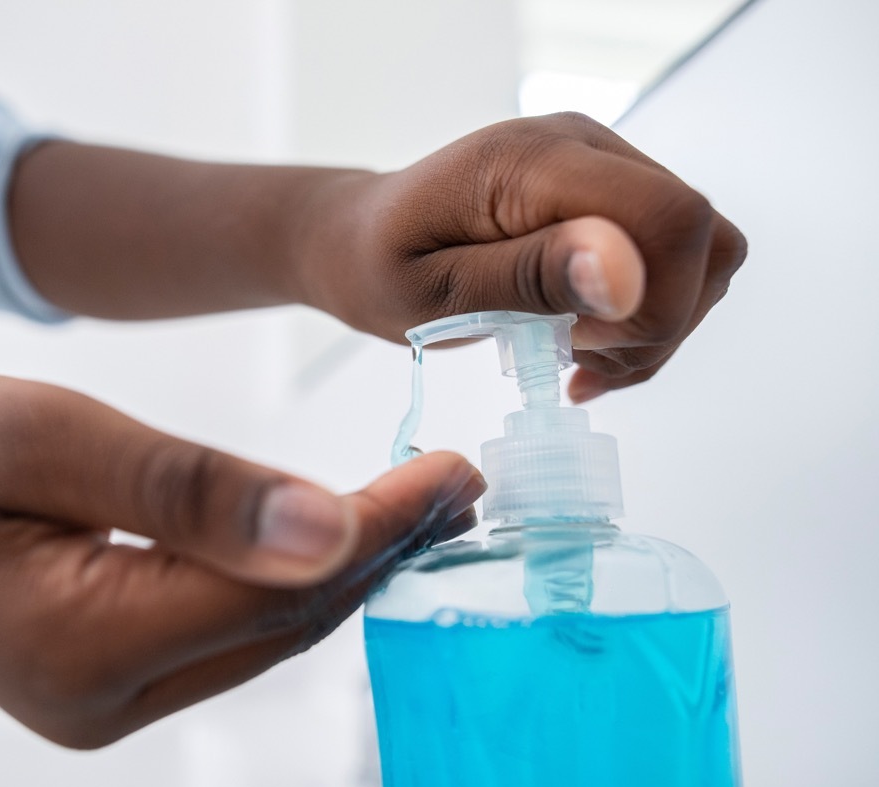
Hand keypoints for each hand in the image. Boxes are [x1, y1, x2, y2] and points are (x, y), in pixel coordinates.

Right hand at [0, 376, 481, 747]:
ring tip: (426, 503)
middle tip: (460, 482)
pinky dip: (293, 582)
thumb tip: (328, 523)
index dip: (373, 532)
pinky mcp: (117, 686)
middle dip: (382, 551)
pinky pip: (233, 634)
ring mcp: (110, 705)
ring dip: (350, 567)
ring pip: (266, 635)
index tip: (449, 472)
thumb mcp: (48, 437)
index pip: (270, 594)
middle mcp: (102, 701)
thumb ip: (186, 488)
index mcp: (78, 643)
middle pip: (283, 625)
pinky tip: (339, 534)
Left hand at [299, 112, 747, 401]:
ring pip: (700, 253)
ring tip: (575, 358)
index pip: (669, 217)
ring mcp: (602, 164)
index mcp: (535, 161)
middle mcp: (584, 146)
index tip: (582, 347)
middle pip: (699, 237)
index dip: (657, 302)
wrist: (363, 240)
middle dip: (656, 325)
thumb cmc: (382, 269)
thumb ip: (529, 276)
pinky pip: (673, 260)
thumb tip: (624, 272)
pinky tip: (586, 346)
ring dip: (654, 327)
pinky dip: (646, 317)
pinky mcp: (607, 194)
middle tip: (574, 361)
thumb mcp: (436, 293)